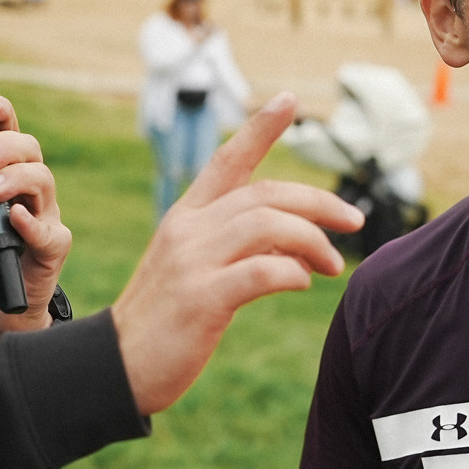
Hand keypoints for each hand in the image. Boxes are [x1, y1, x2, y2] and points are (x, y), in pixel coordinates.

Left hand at [0, 93, 70, 334]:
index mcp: (8, 176)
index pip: (9, 135)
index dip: (1, 115)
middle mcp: (31, 191)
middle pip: (30, 150)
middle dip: (3, 147)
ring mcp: (46, 217)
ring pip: (43, 181)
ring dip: (14, 179)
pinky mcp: (53, 248)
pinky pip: (48, 230)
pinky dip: (31, 222)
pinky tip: (14, 217)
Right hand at [111, 92, 361, 412]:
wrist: (114, 368)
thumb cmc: (164, 323)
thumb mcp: (196, 271)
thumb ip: (238, 247)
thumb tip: (299, 241)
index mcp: (186, 218)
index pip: (227, 161)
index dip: (260, 128)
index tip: (289, 99)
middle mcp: (188, 230)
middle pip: (265, 193)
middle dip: (319, 201)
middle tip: (355, 221)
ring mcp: (192, 262)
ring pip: (269, 225)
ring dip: (314, 241)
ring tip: (333, 266)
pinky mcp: (201, 298)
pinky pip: (262, 271)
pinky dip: (293, 272)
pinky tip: (303, 283)